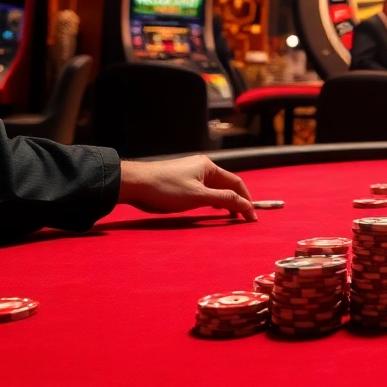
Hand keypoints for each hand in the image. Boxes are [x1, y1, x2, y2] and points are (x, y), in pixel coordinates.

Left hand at [118, 155, 256, 220]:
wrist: (134, 183)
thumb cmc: (166, 189)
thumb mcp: (198, 197)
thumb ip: (224, 200)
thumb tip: (246, 205)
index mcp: (209, 167)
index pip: (236, 183)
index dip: (246, 200)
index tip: (252, 217)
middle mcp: (202, 167)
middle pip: (227, 184)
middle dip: (237, 201)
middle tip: (242, 219)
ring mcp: (191, 172)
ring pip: (215, 188)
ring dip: (224, 201)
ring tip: (229, 216)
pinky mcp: (181, 180)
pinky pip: (204, 189)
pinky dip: (212, 200)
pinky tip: (210, 209)